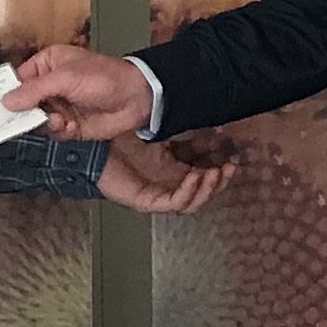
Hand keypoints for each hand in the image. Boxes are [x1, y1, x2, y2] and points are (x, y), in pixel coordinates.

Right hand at [8, 43, 154, 142]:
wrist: (137, 99)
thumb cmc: (104, 77)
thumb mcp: (66, 78)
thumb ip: (35, 90)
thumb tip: (6, 101)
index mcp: (47, 64)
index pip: (17, 79)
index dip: (5, 91)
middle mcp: (50, 85)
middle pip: (23, 102)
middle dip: (21, 112)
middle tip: (12, 121)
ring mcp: (59, 106)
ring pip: (35, 119)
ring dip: (43, 121)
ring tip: (56, 119)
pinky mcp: (69, 125)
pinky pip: (52, 132)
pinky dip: (57, 130)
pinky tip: (68, 126)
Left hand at [97, 135, 228, 215]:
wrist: (94, 144)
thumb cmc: (123, 136)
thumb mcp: (160, 130)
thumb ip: (183, 131)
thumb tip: (210, 124)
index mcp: (172, 168)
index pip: (203, 173)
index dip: (219, 167)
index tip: (232, 156)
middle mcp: (168, 183)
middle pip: (202, 190)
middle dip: (219, 181)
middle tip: (230, 168)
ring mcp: (158, 194)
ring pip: (191, 201)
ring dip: (207, 188)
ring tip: (216, 173)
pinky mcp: (146, 201)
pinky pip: (173, 202)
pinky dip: (187, 192)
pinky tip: (195, 177)